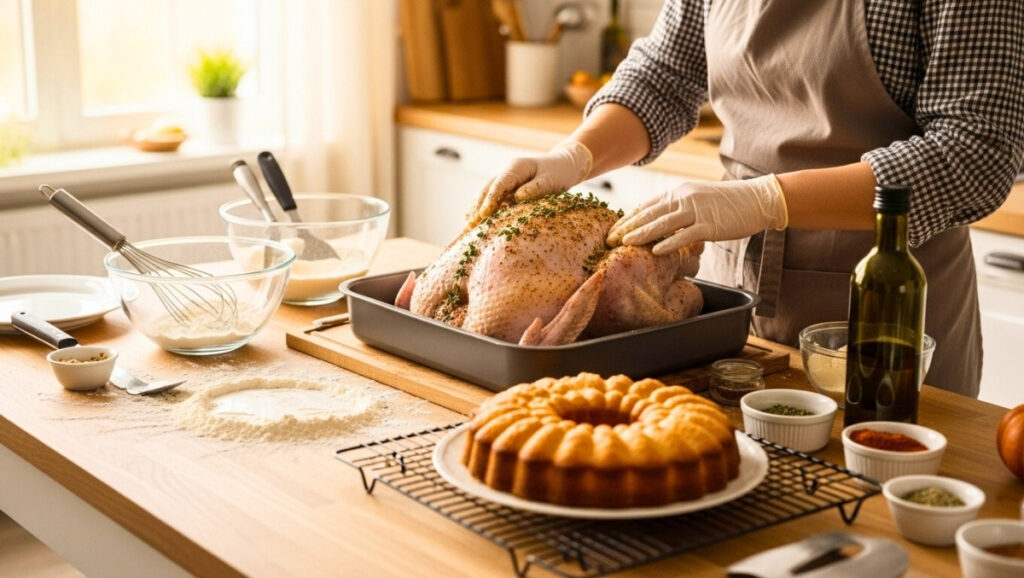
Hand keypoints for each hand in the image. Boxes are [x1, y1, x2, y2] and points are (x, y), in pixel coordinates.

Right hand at [466, 141, 592, 228]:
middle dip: (476, 208)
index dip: (490, 200)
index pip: (499, 184)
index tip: (483, 214)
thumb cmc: (558, 172)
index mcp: (516, 168)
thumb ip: (535, 187)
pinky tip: (474, 225)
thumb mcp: (551, 179)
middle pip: (486, 190)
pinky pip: (490, 200)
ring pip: (484, 195)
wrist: (562, 165)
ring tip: (467, 229)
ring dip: (475, 211)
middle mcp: (506, 173)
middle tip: (469, 227)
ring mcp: (504, 181)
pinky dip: (481, 212)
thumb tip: (517, 197)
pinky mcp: (506, 190)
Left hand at [607, 174, 787, 254]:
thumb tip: (662, 225)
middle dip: (628, 227)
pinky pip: (685, 235)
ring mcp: (697, 211)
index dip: (629, 218)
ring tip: (625, 244)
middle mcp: (685, 198)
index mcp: (680, 192)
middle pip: (650, 214)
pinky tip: (656, 251)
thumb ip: (680, 209)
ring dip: (642, 234)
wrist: (758, 199)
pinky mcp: (710, 225)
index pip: (648, 206)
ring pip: (663, 223)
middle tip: (610, 239)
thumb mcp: (699, 200)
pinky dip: (669, 243)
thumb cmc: (729, 203)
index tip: (614, 229)